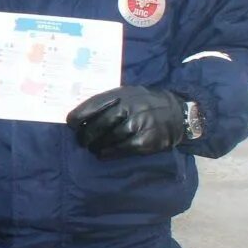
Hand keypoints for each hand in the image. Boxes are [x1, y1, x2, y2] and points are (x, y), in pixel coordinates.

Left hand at [67, 86, 187, 158]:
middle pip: (99, 124)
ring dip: (96, 145)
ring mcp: (138, 123)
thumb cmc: (146, 103)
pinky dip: (109, 152)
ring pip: (109, 138)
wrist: (178, 113)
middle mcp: (129, 107)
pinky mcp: (146, 139)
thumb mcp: (129, 94)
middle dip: (86, 135)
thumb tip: (83, 114)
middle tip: (81, 141)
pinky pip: (122, 148)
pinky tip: (103, 154)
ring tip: (92, 148)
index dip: (79, 115)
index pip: (94, 104)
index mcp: (122, 94)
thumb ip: (109, 101)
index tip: (70, 123)